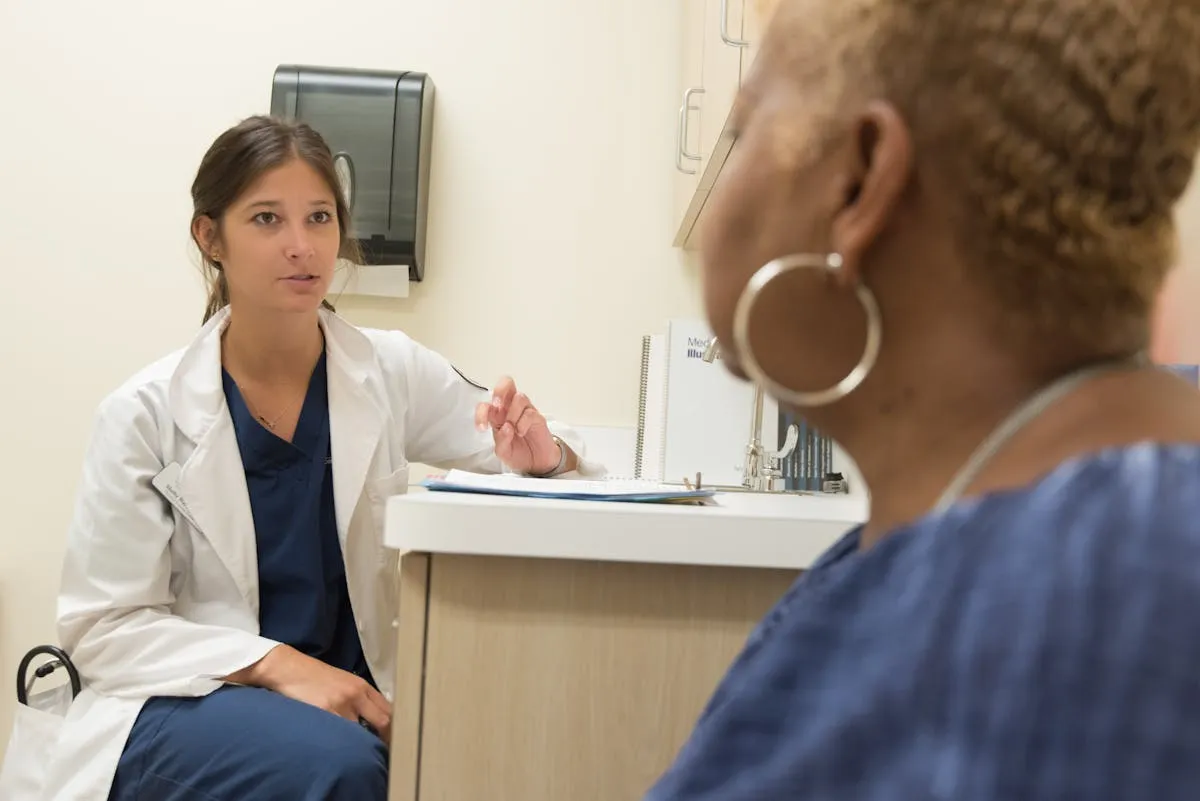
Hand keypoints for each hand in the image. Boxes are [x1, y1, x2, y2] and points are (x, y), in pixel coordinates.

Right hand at [232, 645, 390, 742]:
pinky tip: (338, 746)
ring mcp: (342, 703)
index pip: (389, 709)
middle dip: (385, 739)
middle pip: (383, 722)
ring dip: (361, 744)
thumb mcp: (343, 682)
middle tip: (382, 752)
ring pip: (362, 733)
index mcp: (362, 686)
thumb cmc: (314, 677)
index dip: (393, 728)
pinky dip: (342, 743)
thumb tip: (373, 720)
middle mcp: (356, 694)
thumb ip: (359, 698)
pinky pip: (341, 734)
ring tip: (357, 752)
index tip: (393, 741)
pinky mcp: (326, 712)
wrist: (289, 668)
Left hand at [474, 376, 561, 473]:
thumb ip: (501, 441)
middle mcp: (510, 409)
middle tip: (498, 406)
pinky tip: (521, 432)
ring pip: (519, 397)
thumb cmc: (519, 453)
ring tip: (513, 429)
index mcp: (497, 416)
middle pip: (506, 383)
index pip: (486, 405)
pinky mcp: (537, 417)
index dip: (481, 412)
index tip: (482, 428)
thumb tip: (506, 428)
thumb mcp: (503, 453)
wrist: (537, 464)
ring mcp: (525, 411)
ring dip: (513, 413)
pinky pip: (530, 412)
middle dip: (500, 391)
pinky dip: (523, 423)